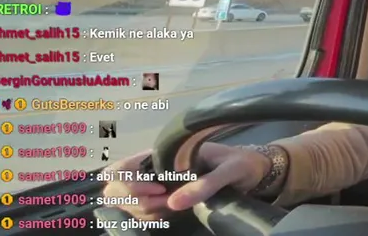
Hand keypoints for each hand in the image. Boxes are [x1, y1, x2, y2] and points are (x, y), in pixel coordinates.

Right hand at [100, 143, 271, 218]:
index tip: (159, 191)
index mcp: (164, 152)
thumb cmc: (242, 162)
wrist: (253, 170)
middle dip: (134, 200)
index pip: (120, 167)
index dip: (128, 183)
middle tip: (167, 201)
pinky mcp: (162, 197)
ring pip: (126, 203)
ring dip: (146, 210)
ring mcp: (153, 183)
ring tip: (175, 203)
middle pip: (114, 188)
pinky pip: (141, 212)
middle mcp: (152, 167)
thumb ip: (206, 183)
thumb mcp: (230, 169)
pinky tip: (173, 209)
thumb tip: (175, 202)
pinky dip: (152, 216)